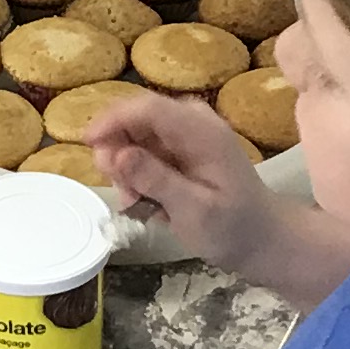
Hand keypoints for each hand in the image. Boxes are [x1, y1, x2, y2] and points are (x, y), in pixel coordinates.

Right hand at [82, 88, 273, 266]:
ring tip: (136, 203)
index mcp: (202, 132)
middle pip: (136, 119)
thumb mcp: (195, 211)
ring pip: (135, 136)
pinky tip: (145, 203)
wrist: (262, 241)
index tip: (87, 144)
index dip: (113, 120)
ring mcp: (186, 136)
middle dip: (117, 151)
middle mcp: (193, 124)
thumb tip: (117, 154)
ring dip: (125, 169)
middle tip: (120, 190)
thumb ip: (156, 180)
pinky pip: (144, 152)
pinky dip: (136, 175)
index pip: (148, 108)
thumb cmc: (233, 229)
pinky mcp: (180, 150)